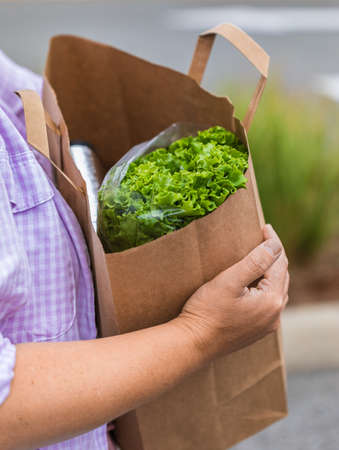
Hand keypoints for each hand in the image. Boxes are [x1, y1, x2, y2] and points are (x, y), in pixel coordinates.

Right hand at [178, 224, 288, 361]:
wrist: (193, 344)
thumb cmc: (207, 311)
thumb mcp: (229, 281)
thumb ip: (255, 261)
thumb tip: (274, 245)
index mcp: (272, 300)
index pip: (279, 263)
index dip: (273, 243)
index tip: (265, 227)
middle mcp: (274, 315)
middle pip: (281, 277)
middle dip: (274, 256)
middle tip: (263, 238)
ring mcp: (266, 325)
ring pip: (276, 290)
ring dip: (270, 272)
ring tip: (260, 256)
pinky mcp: (256, 330)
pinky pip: (267, 302)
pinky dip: (265, 287)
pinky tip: (254, 282)